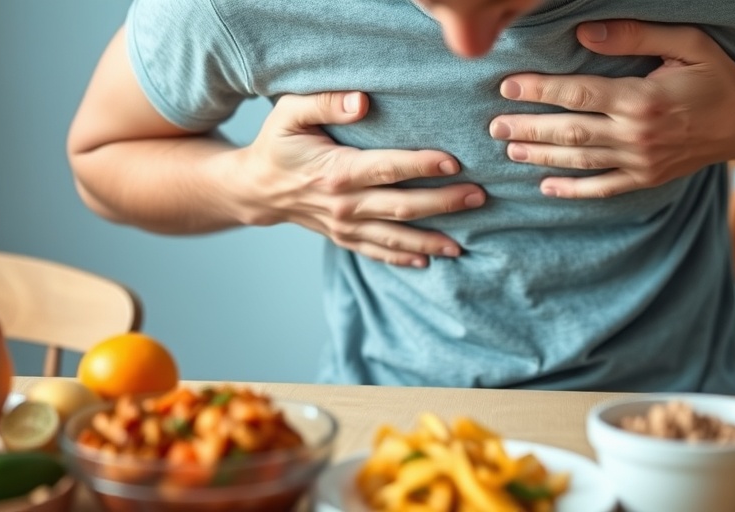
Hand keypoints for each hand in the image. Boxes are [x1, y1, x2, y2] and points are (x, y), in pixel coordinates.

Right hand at [233, 91, 485, 266]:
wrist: (255, 188)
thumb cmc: (277, 144)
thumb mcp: (289, 113)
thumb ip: (325, 102)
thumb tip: (362, 101)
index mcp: (335, 171)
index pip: (388, 169)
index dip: (422, 166)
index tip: (454, 163)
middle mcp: (343, 204)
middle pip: (402, 206)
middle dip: (443, 203)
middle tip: (479, 197)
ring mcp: (344, 226)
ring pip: (395, 236)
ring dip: (430, 240)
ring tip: (463, 243)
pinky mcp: (344, 238)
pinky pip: (378, 252)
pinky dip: (403, 258)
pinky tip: (429, 259)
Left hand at [489, 20, 734, 198]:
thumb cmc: (716, 75)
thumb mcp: (686, 43)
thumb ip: (635, 35)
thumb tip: (585, 32)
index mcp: (642, 98)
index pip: (579, 94)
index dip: (540, 90)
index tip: (509, 86)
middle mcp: (638, 134)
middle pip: (571, 131)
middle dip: (529, 127)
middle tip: (494, 124)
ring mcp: (641, 161)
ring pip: (580, 161)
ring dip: (542, 156)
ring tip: (509, 149)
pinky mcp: (646, 179)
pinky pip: (603, 189)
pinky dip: (573, 191)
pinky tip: (545, 188)